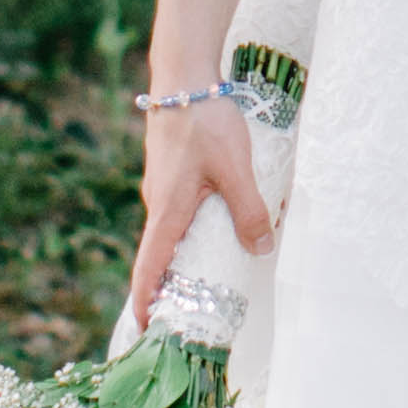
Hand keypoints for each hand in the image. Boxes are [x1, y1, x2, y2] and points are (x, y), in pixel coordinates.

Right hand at [127, 91, 275, 323]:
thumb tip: (261, 248)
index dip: (147, 302)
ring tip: (206, 281)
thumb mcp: (235, 168)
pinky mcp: (170, 174)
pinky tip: (213, 231)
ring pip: (169, 234)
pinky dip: (188, 234)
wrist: (183, 75)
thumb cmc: (204, 120)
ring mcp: (162, 188)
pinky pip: (176, 215)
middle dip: (169, 289)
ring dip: (181, 260)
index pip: (149, 268)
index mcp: (167, 210)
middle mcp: (158, 204)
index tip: (147, 331)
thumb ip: (249, 210)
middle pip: (158, 257)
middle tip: (186, 318)